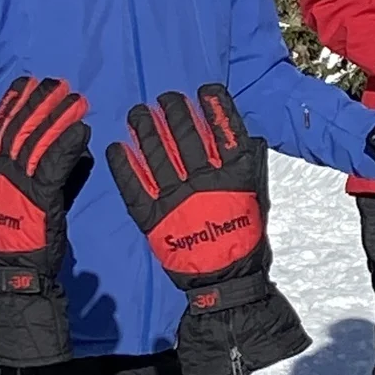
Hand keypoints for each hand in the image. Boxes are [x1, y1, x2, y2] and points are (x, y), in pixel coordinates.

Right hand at [0, 75, 92, 366]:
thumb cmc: (26, 237)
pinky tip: (82, 129)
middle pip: (20, 127)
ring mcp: (17, 184)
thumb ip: (49, 174)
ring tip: (74, 97)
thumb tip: (76, 151)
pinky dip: (68, 144)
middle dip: (38, 101)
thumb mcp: (30, 198)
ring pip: (37, 140)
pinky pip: (53, 165)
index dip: (15, 103)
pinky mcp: (38, 197)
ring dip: (56, 116)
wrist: (15, 269)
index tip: (27, 82)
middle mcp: (1, 173)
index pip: (2, 128)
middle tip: (56, 82)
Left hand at [106, 84, 309, 374]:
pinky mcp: (153, 218)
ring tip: (137, 112)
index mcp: (234, 176)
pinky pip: (134, 185)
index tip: (204, 89)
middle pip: (186, 134)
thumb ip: (252, 168)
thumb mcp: (258, 199)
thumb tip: (250, 137)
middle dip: (174, 110)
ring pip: (158, 152)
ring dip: (145, 127)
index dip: (215, 105)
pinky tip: (115, 147)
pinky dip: (123, 164)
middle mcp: (205, 181)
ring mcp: (177, 199)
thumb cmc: (245, 240)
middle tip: (164, 98)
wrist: (226, 284)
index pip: (225, 129)